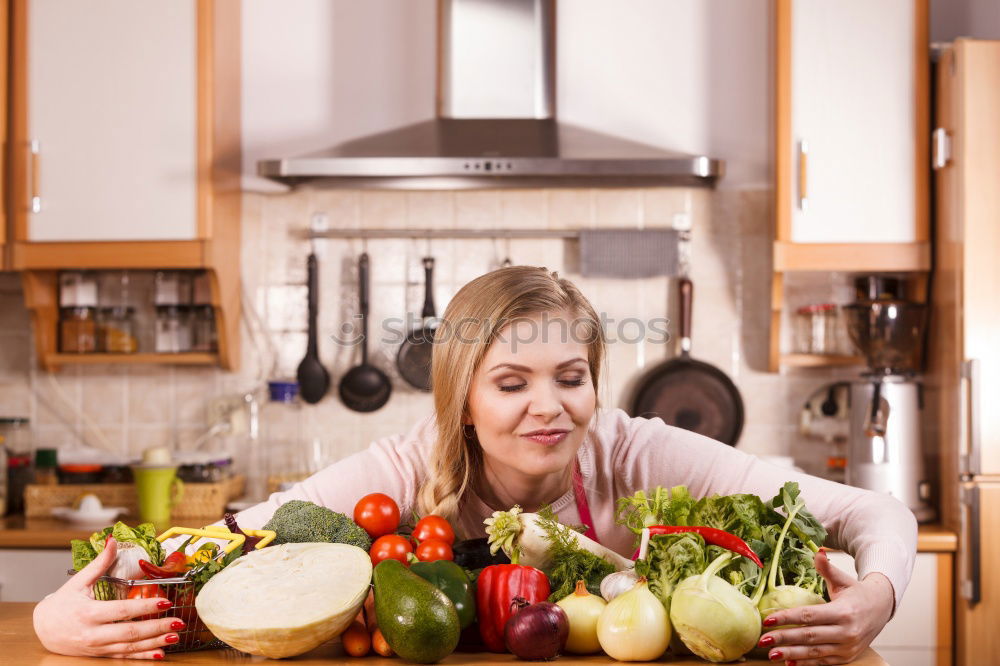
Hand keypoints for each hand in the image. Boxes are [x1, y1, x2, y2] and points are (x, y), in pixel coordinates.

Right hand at [33, 538, 183, 659]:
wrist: (43, 629)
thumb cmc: (63, 603)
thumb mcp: (79, 582)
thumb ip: (99, 563)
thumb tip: (113, 541)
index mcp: (88, 612)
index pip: (121, 610)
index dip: (144, 606)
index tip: (164, 601)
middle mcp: (93, 633)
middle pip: (129, 632)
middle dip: (156, 627)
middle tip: (178, 621)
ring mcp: (98, 646)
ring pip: (130, 646)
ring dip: (154, 642)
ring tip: (175, 635)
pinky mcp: (100, 654)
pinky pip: (124, 656)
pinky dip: (143, 656)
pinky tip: (160, 654)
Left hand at [757, 549, 894, 665]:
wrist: (881, 609)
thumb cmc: (857, 593)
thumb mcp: (843, 580)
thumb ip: (827, 569)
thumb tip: (818, 551)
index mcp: (843, 611)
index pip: (809, 615)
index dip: (787, 618)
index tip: (768, 619)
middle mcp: (846, 632)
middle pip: (809, 636)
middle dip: (784, 638)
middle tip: (763, 640)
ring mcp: (847, 647)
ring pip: (815, 652)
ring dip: (792, 654)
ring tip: (771, 654)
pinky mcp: (847, 657)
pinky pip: (823, 661)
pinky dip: (806, 663)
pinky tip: (789, 663)